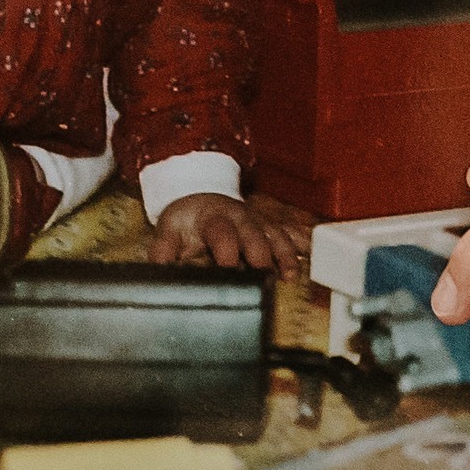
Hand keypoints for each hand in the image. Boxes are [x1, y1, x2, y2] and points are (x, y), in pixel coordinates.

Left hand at [151, 191, 307, 272]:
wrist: (200, 193)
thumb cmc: (186, 218)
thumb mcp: (169, 231)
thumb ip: (163, 252)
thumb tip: (156, 275)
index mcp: (214, 219)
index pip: (222, 235)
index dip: (226, 253)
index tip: (228, 271)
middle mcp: (241, 218)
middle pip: (255, 235)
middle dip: (262, 255)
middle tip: (264, 276)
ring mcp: (259, 220)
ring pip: (277, 234)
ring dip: (285, 254)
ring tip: (290, 274)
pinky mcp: (272, 225)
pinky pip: (292, 231)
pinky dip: (303, 243)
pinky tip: (312, 256)